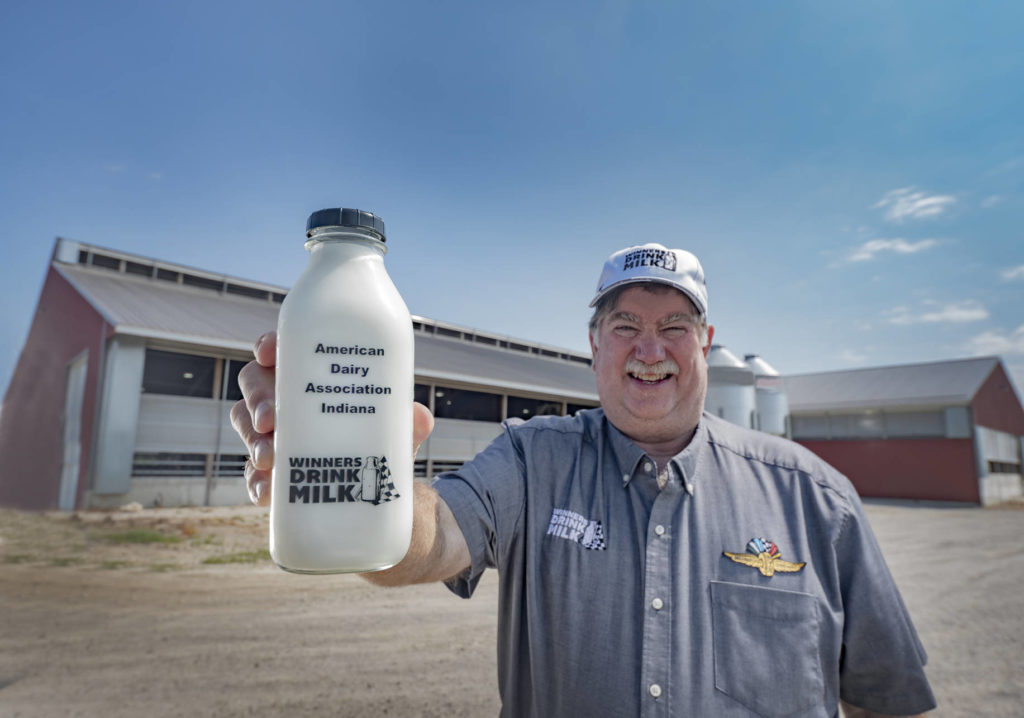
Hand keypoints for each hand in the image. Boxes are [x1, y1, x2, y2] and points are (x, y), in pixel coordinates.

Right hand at [229, 331, 435, 505]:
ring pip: (247, 424)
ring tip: (269, 459)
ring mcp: (273, 434)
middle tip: (270, 420)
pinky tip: (266, 493)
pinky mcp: (270, 470)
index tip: (268, 352)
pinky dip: (256, 482)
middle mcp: (286, 399)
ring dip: (252, 440)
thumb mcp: (394, 431)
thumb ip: (407, 423)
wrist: (375, 492)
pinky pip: (253, 472)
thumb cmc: (378, 441)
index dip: (268, 345)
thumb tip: (422, 417)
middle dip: (257, 399)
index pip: (282, 350)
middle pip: (254, 383)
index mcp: (311, 375)